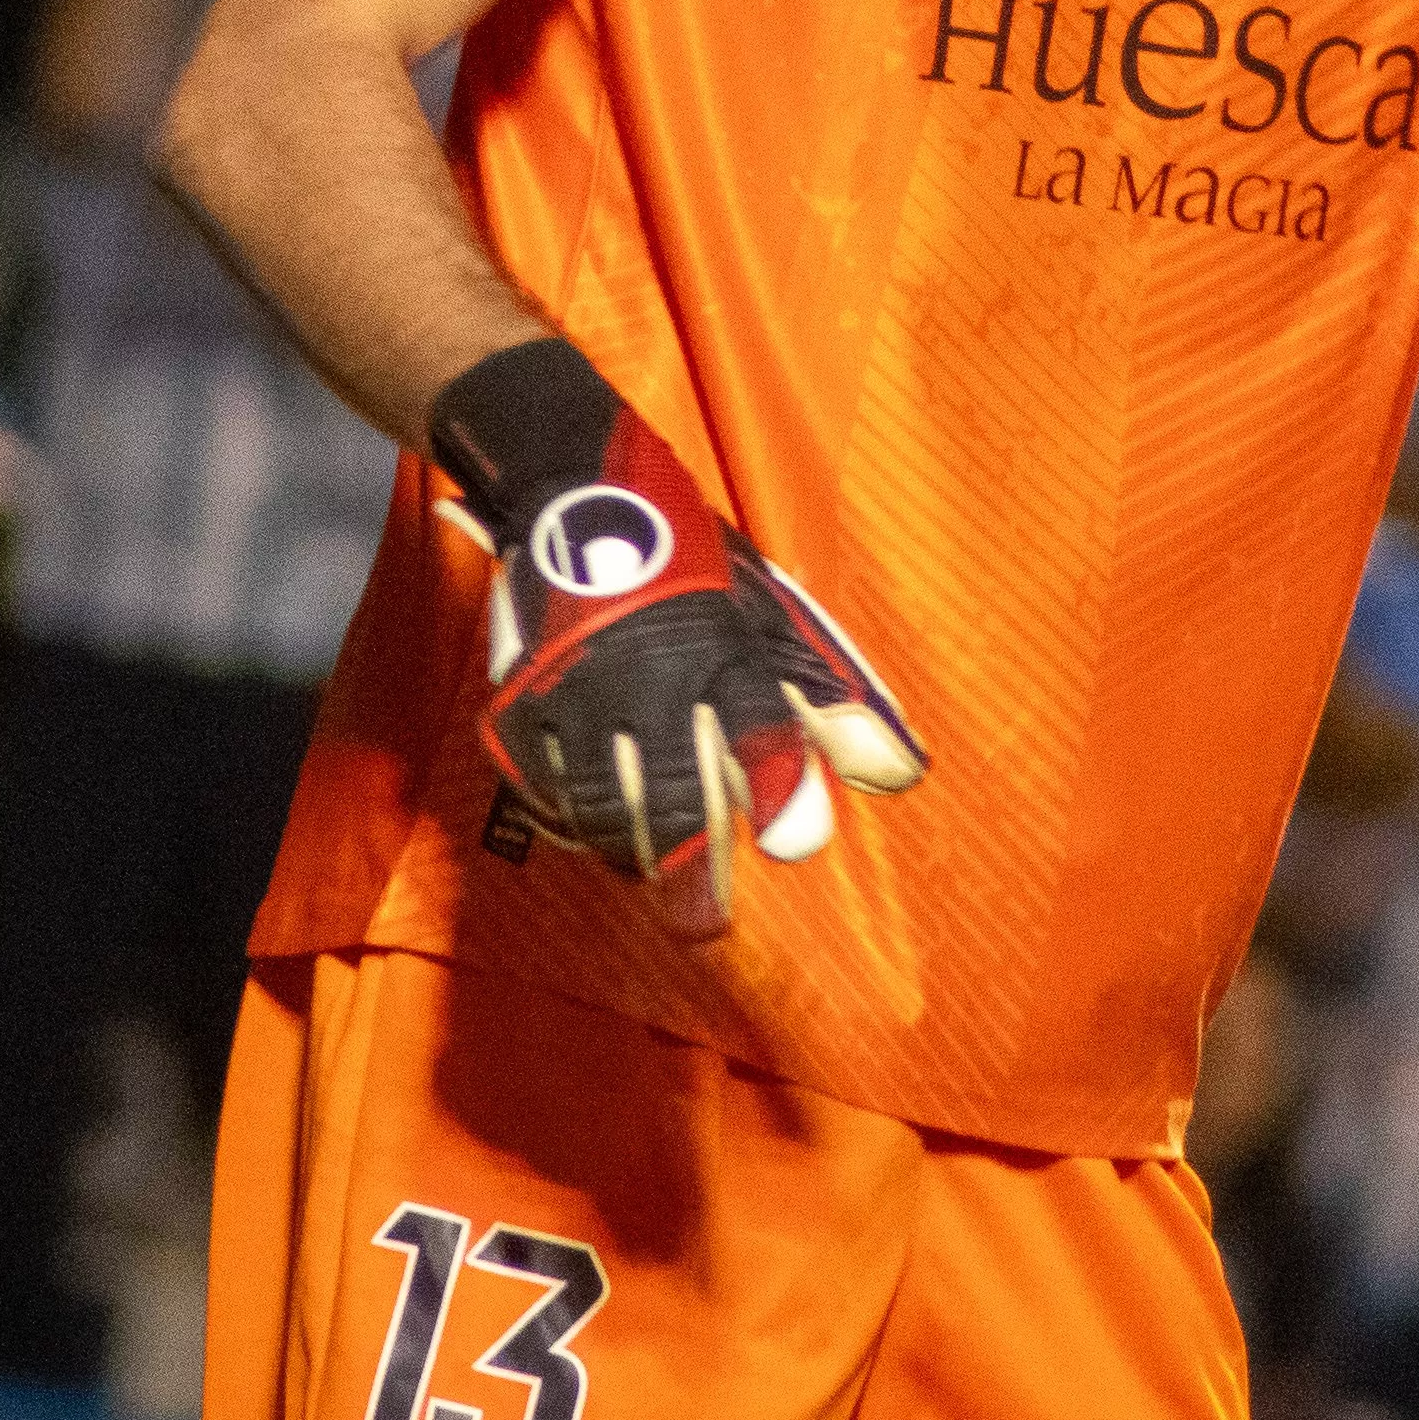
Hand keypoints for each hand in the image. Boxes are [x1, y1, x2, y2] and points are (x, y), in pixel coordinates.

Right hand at [429, 338, 924, 940]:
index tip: (793, 842)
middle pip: (671, 786)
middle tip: (707, 926)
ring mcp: (578, 688)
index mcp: (722, 640)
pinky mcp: (520, 702)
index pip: (758, 718)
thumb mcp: (771, 613)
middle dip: (693, 866)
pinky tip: (600, 836)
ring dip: (634, 854)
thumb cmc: (696, 566)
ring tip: (659, 880)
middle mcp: (650, 668)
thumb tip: (897, 777)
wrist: (577, 493)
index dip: (779, 776)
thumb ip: (828, 697)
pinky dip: (574, 823)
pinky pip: (547, 788)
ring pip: (604, 802)